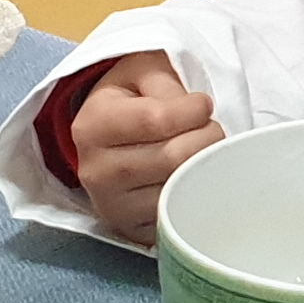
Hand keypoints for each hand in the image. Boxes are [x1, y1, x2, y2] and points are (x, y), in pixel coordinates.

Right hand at [69, 52, 220, 243]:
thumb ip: (168, 82)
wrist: (108, 139)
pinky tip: (194, 176)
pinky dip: (196, 194)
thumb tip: (198, 111)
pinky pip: (179, 215)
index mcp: (93, 126)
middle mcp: (95, 172)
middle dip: (207, 137)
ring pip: (180, 189)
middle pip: (174, 158)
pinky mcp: (133, 230)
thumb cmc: (132, 99)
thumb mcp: (142, 72)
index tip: (202, 104)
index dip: (193, 110)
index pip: (156, 120)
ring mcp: (112, 207)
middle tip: (210, 128)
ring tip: (201, 149)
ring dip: (206, 166)